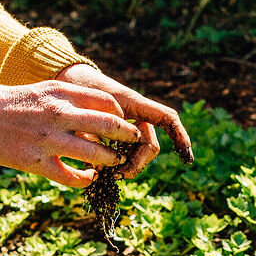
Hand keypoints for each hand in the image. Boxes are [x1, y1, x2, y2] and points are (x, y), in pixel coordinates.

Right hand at [0, 81, 141, 187]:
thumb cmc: (3, 102)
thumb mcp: (38, 90)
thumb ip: (65, 99)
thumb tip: (93, 110)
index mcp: (59, 92)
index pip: (105, 101)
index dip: (120, 114)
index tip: (123, 122)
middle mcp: (58, 114)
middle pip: (108, 126)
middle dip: (127, 136)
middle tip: (134, 142)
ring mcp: (47, 139)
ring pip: (94, 154)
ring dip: (109, 160)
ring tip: (113, 163)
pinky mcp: (35, 162)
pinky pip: (70, 176)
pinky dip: (84, 180)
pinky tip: (87, 180)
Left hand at [56, 64, 192, 178]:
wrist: (69, 80)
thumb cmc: (83, 87)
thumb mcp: (91, 105)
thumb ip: (105, 125)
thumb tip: (117, 151)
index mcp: (136, 104)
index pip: (167, 118)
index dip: (180, 136)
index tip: (186, 157)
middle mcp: (136, 117)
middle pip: (149, 146)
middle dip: (137, 163)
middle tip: (117, 175)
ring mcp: (126, 126)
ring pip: (135, 153)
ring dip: (125, 165)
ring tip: (105, 172)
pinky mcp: (113, 135)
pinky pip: (122, 153)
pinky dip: (115, 162)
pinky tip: (101, 170)